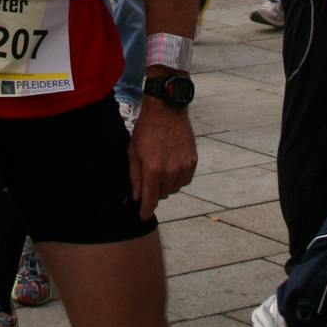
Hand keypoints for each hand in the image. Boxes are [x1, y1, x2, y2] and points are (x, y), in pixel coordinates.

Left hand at [129, 99, 197, 220]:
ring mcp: (183, 167)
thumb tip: (137, 197)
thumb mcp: (133, 152)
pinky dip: (177, 178)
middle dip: (154, 192)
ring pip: (174, 189)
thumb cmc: (146, 130)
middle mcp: (170, 171)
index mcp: (153, 170)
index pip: (150, 200)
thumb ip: (135, 177)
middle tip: (149, 178)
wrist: (167, 111)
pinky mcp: (192, 162)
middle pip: (162, 195)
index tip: (143, 216)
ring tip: (160, 168)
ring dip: (166, 185)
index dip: (145, 211)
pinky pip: (184, 180)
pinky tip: (171, 166)